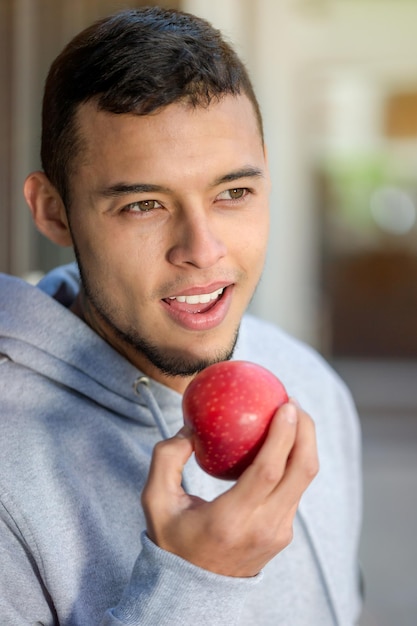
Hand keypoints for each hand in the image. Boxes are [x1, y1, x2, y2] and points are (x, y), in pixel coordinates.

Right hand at [141, 399, 318, 577]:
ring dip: (305, 442)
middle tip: (292, 401)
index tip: (286, 404)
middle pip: (301, 472)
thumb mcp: (156, 501)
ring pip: (305, 479)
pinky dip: (295, 459)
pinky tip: (283, 440)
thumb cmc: (172, 540)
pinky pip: (296, 488)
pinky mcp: (284, 533)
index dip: (283, 436)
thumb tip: (191, 428)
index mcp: (231, 520)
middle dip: (305, 431)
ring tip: (292, 415)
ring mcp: (278, 533)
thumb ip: (166, 459)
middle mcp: (262, 527)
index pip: (269, 472)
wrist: (195, 591)